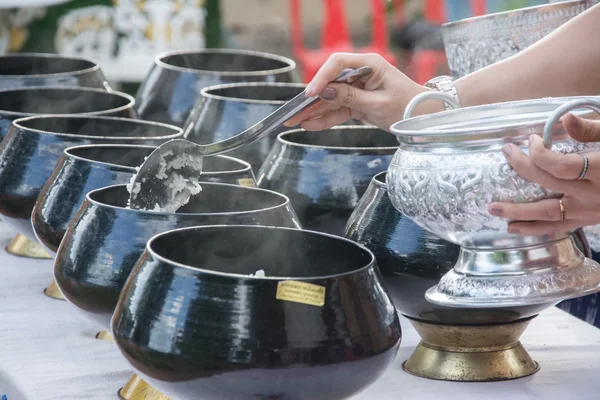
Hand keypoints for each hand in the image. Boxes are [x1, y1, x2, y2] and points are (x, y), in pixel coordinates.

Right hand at [284, 53, 441, 130]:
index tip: (311, 94)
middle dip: (311, 98)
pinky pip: (338, 110)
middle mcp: (360, 74)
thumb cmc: (408, 106)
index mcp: (369, 64)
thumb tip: (324, 93)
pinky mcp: (357, 103)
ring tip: (295, 121)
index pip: (338, 64)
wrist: (424, 118)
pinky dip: (325, 118)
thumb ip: (349, 97)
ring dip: (314, 111)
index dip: (321, 77)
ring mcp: (358, 89)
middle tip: (292, 111)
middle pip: (329, 83)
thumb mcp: (377, 103)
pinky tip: (310, 124)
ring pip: (330, 99)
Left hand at [488, 113, 599, 235]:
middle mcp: (595, 194)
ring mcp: (592, 211)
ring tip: (493, 209)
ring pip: (550, 214)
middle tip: (505, 154)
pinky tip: (516, 228)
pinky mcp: (591, 220)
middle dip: (522, 169)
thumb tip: (565, 120)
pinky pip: (560, 227)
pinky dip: (537, 228)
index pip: (559, 165)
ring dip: (519, 213)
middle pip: (548, 184)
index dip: (539, 152)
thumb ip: (592, 129)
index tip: (532, 138)